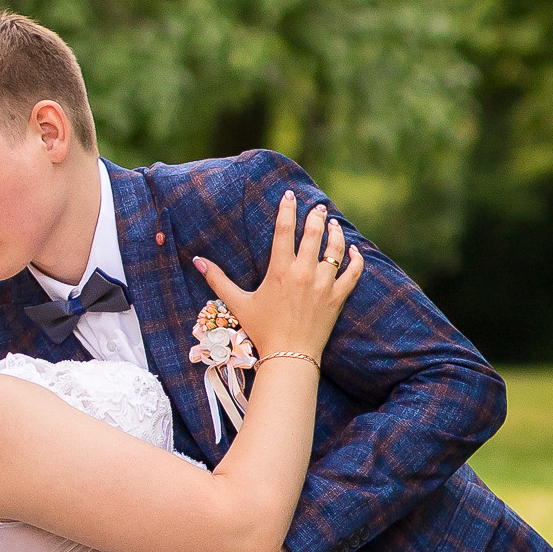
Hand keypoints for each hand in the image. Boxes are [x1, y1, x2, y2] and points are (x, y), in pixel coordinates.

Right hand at [194, 191, 363, 365]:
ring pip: (335, 249)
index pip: (284, 229)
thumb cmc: (262, 331)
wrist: (289, 356)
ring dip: (335, 232)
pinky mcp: (337, 297)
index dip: (287, 209)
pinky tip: (355, 250)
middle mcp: (303, 272)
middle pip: (313, 233)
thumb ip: (218, 280)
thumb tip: (196, 260)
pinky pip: (352, 273)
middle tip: (316, 206)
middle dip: (315, 216)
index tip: (289, 195)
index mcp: (280, 270)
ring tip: (333, 223)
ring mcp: (323, 284)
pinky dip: (356, 260)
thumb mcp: (238, 303)